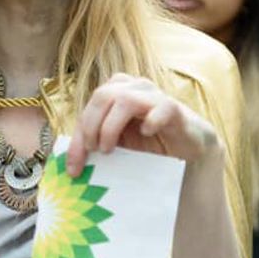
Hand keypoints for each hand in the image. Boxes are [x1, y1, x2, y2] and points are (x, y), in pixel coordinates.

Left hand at [66, 73, 221, 176]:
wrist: (188, 150)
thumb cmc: (150, 145)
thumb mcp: (118, 146)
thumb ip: (97, 146)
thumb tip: (70, 166)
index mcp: (115, 92)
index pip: (88, 110)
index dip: (77, 138)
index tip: (74, 169)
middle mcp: (133, 88)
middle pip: (102, 96)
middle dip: (91, 126)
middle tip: (94, 151)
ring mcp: (154, 96)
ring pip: (125, 100)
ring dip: (111, 126)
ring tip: (110, 148)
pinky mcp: (174, 108)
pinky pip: (161, 107)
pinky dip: (151, 120)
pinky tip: (146, 133)